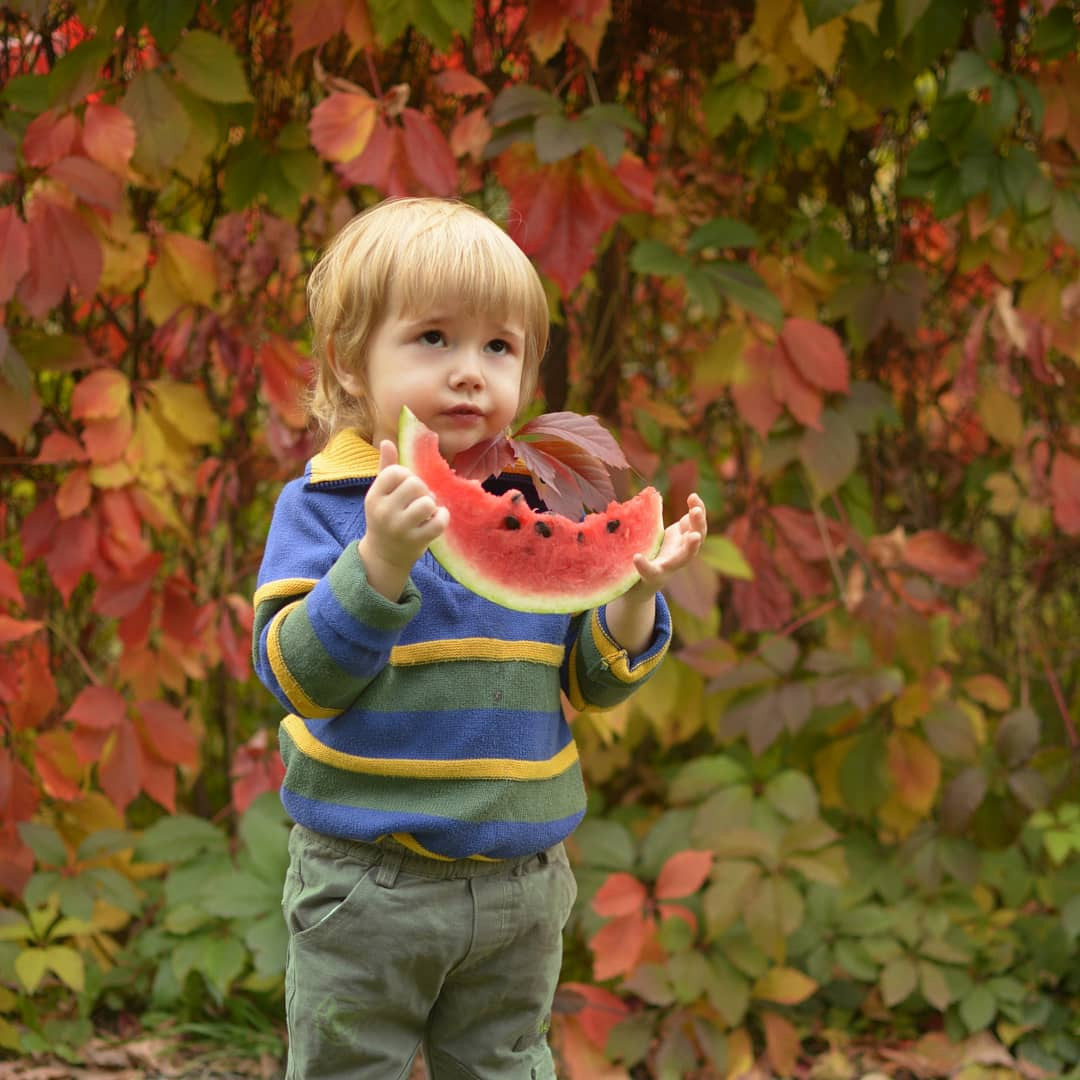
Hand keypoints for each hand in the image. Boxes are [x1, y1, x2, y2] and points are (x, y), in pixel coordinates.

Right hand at [357, 440, 448, 600]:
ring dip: (432, 504)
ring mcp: (400, 529)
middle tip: (419, 500)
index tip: (406, 487)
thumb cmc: (385, 517)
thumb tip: (387, 441)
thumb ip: (386, 467)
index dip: (407, 476)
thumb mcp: (381, 494)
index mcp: (374, 497)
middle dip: (422, 490)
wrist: (384, 556)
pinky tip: (437, 519)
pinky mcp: (416, 542)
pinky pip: (439, 522)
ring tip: (427, 511)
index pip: (396, 472)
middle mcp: (384, 512)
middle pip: (415, 484)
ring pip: (427, 502)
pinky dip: (443, 518)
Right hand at [605, 493, 706, 654]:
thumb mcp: (618, 572)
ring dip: (698, 525)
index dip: (644, 566)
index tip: (636, 558)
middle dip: (689, 548)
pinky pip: (695, 525)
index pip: (650, 573)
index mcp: (652, 576)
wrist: (646, 582)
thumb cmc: (628, 577)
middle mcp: (669, 566)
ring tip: (695, 508)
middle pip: (684, 559)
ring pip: (696, 540)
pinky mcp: (683, 539)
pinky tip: (691, 497)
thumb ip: (609, 561)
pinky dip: (696, 512)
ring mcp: (680, 552)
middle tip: (692, 537)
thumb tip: (583, 542)